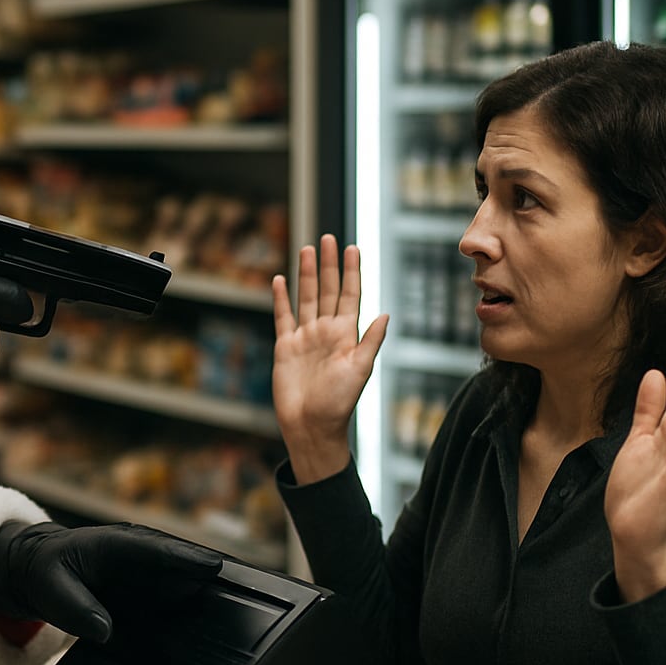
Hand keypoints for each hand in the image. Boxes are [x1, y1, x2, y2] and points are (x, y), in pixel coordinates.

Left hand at [0, 521, 223, 642]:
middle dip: (209, 573)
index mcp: (115, 544)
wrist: (37, 570)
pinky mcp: (146, 589)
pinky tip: (206, 627)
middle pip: (180, 562)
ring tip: (235, 611)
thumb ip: (75, 608)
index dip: (186, 558)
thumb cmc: (44, 571)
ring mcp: (144, 572)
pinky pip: (171, 596)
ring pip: (181, 580)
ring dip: (204, 592)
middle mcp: (137, 554)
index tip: (214, 567)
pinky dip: (188, 608)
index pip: (156, 549)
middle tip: (242, 591)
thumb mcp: (50, 589)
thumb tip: (104, 629)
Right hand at [272, 236, 388, 483]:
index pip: (349, 295)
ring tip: (307, 249)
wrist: (311, 426)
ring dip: (306, 274)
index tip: (353, 247)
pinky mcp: (285, 347)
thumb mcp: (359, 370)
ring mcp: (305, 337)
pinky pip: (283, 317)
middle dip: (328, 264)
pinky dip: (281, 299)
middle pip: (326, 290)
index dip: (351, 272)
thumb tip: (385, 313)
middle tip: (329, 238)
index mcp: (346, 334)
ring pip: (305, 298)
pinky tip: (280, 280)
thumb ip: (370, 341)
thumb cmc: (339, 403)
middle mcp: (326, 331)